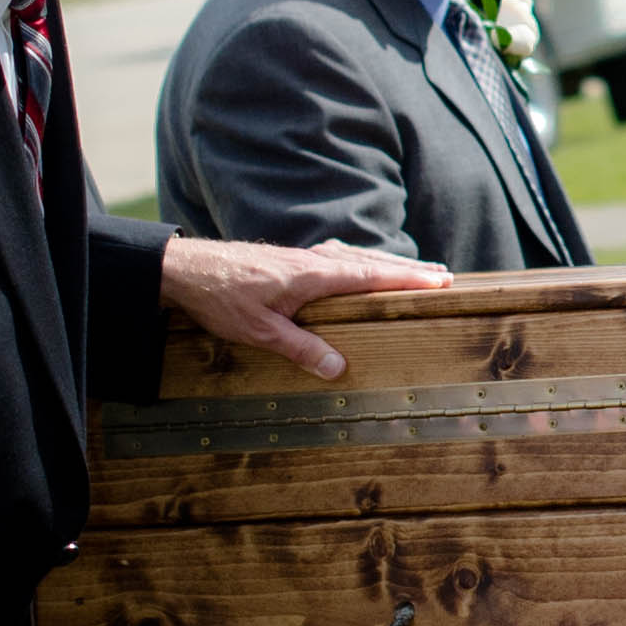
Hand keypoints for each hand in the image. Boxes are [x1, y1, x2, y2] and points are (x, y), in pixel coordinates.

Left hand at [156, 235, 452, 378]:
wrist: (184, 269)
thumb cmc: (220, 297)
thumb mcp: (260, 331)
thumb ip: (301, 348)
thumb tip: (338, 369)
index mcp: (313, 275)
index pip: (372, 275)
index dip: (407, 278)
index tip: (439, 279)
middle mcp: (312, 260)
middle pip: (370, 261)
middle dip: (407, 268)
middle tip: (441, 274)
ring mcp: (300, 257)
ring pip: (353, 257)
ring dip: (383, 264)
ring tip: (408, 271)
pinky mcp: (287, 260)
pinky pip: (335, 258)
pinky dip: (357, 262)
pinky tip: (354, 268)